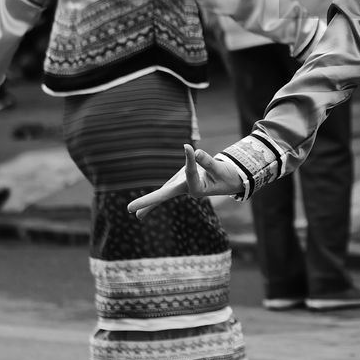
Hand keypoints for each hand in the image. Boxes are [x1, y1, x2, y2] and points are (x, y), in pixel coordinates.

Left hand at [126, 144, 243, 219]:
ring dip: (149, 202)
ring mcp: (183, 187)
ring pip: (163, 194)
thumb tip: (194, 152)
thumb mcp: (221, 169)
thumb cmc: (227, 176)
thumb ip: (208, 162)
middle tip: (129, 209)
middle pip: (165, 194)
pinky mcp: (182, 183)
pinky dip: (155, 199)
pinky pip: (166, 190)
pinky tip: (143, 213)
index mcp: (198, 189)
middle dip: (148, 201)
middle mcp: (188, 190)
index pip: (190, 173)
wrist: (230, 181)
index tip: (188, 146)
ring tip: (134, 213)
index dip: (190, 160)